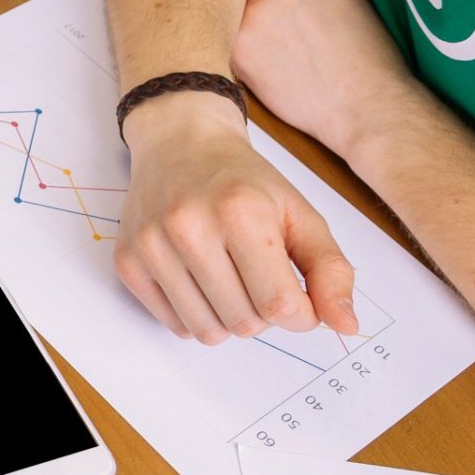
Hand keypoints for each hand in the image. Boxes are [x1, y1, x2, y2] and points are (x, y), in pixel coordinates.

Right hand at [113, 90, 359, 342]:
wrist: (179, 143)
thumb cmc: (244, 181)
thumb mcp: (300, 213)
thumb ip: (330, 270)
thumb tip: (346, 327)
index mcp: (241, 212)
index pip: (280, 305)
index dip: (301, 314)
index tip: (299, 295)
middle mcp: (189, 227)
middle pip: (244, 323)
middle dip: (263, 313)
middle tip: (260, 278)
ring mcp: (152, 245)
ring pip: (207, 331)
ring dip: (229, 318)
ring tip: (230, 281)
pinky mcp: (128, 260)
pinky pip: (173, 324)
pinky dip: (195, 314)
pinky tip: (200, 280)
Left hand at [231, 0, 423, 160]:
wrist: (366, 104)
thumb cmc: (367, 49)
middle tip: (287, 24)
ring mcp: (252, 12)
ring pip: (238, 7)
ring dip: (253, 22)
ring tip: (287, 48)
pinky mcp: (237, 46)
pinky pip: (231, 38)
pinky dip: (246, 48)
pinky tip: (275, 64)